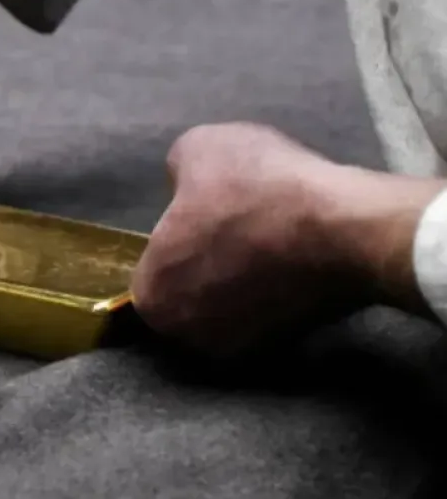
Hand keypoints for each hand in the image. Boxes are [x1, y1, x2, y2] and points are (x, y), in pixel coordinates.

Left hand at [132, 123, 443, 355]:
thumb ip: (177, 173)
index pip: (158, 269)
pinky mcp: (292, 349)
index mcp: (152, 298)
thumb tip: (184, 184)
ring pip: (235, 306)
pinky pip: (274, 315)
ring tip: (273, 240)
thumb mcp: (199, 149)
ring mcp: (243, 350)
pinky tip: (297, 260)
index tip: (209, 216)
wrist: (344, 228)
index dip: (182, 238)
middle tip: (243, 227)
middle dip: (213, 264)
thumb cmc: (257, 189)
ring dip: (248, 280)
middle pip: (194, 292)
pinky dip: (282, 292)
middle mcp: (188, 337)